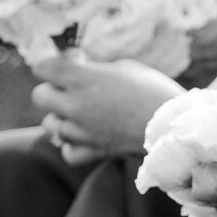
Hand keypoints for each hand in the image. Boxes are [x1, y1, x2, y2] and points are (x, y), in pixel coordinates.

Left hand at [32, 52, 181, 156]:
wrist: (177, 125)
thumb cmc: (154, 90)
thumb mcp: (125, 67)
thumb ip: (96, 69)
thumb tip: (79, 69)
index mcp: (83, 78)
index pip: (42, 67)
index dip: (54, 64)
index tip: (73, 64)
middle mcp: (77, 105)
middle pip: (39, 97)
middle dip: (53, 90)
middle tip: (73, 89)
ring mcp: (84, 130)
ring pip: (51, 126)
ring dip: (62, 119)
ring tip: (82, 115)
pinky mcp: (97, 150)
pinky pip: (68, 153)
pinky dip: (72, 146)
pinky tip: (85, 138)